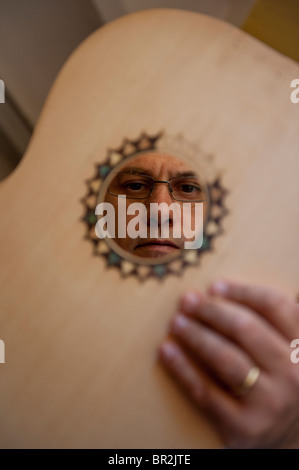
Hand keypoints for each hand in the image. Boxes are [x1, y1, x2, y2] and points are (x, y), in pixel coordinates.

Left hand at [159, 280, 298, 447]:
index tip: (214, 286)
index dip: (243, 291)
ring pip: (225, 358)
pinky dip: (182, 369)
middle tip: (187, 300)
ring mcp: (270, 402)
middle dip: (211, 310)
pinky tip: (166, 351)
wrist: (290, 442)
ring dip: (196, 335)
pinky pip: (206, 392)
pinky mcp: (245, 427)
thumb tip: (229, 290)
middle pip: (245, 329)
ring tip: (176, 322)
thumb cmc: (282, 385)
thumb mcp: (290, 354)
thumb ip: (277, 325)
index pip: (276, 306)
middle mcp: (293, 374)